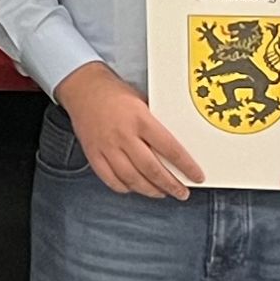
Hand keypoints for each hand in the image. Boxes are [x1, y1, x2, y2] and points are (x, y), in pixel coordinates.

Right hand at [59, 63, 202, 199]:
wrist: (82, 87)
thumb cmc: (115, 93)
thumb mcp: (142, 101)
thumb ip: (155, 124)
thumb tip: (172, 147)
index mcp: (140, 119)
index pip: (170, 148)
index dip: (186, 166)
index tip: (196, 176)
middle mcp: (124, 135)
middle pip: (152, 169)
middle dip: (171, 185)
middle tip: (182, 192)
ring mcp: (107, 147)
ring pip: (133, 179)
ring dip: (151, 190)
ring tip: (162, 193)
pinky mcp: (93, 154)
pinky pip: (111, 180)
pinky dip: (126, 188)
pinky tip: (135, 187)